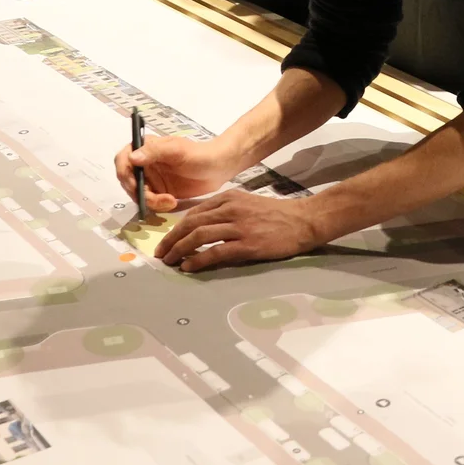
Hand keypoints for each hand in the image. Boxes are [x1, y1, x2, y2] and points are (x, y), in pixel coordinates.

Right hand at [115, 133, 246, 211]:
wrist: (219, 169)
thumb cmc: (200, 154)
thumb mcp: (177, 150)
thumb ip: (155, 152)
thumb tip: (132, 157)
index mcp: (146, 148)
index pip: (123, 159)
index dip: (123, 172)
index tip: (133, 183)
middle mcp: (145, 164)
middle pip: (128, 181)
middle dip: (139, 192)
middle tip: (154, 198)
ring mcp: (152, 179)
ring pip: (138, 194)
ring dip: (150, 201)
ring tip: (169, 201)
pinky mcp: (160, 193)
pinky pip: (150, 203)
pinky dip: (158, 206)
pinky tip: (172, 202)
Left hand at [155, 190, 328, 271]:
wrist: (303, 221)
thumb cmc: (277, 214)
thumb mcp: (247, 203)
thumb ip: (225, 210)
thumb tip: (201, 225)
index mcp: (229, 198)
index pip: (194, 212)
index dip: (176, 228)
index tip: (167, 240)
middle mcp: (230, 209)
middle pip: (191, 223)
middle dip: (171, 239)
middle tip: (160, 253)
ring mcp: (239, 226)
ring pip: (199, 236)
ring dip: (179, 250)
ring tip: (170, 261)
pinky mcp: (247, 244)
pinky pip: (216, 252)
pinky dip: (198, 260)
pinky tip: (189, 267)